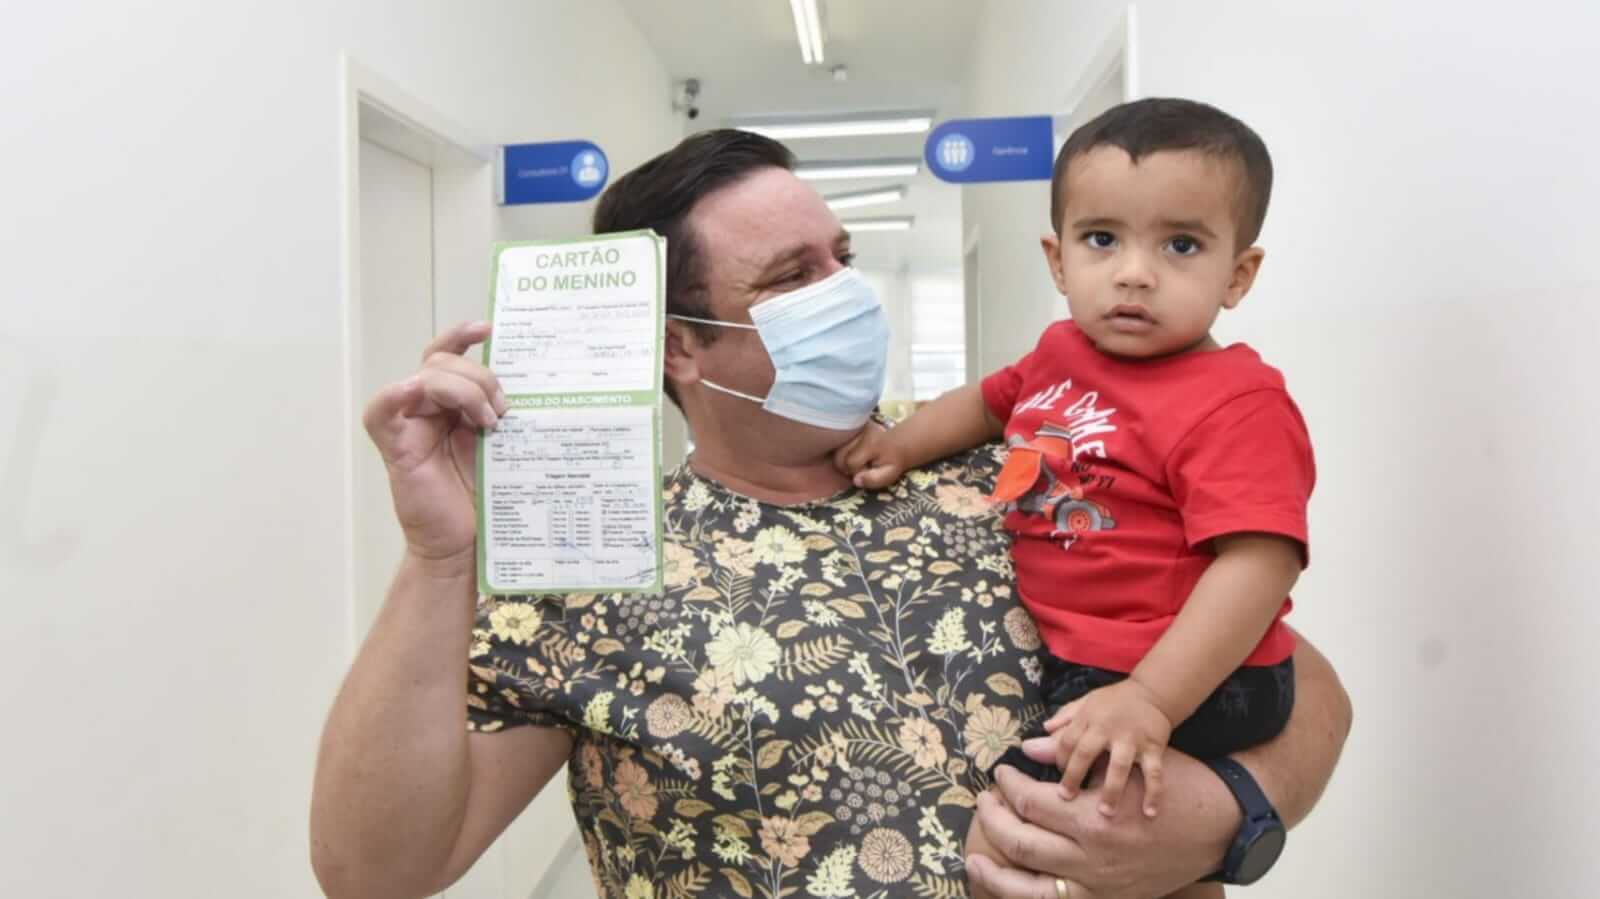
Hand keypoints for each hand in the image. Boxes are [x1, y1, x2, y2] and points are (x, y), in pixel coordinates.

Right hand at [362, 321, 505, 568]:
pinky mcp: (395, 445)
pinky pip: (383, 409)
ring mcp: (409, 424)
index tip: (490, 328)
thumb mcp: (504, 445)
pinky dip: (396, 393)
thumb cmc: (486, 498)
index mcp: (452, 403)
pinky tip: (411, 390)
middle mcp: (428, 407)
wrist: (468, 543)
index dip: (464, 334)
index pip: (449, 354)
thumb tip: (533, 379)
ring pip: (426, 377)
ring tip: (490, 422)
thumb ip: (503, 412)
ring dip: (463, 390)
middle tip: (503, 410)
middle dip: (479, 377)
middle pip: (443, 362)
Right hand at [831, 421, 908, 487]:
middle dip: (847, 466)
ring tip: (858, 460)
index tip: (867, 470)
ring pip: (836, 450)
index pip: (851, 462)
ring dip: (843, 459)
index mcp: (870, 443)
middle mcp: (859, 431)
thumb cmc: (895, 460)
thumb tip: (855, 480)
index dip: (857, 471)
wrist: (900, 442)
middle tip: (861, 466)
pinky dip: (842, 452)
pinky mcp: (850, 426)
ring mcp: (853, 427)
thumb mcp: (890, 474)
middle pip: (839, 456)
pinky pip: (837, 444)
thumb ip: (874, 479)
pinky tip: (853, 453)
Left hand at [964, 762, 1233, 898]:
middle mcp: (1093, 855)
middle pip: (1020, 843)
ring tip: (975, 860)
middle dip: (992, 822)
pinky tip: (1017, 886)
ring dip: (996, 876)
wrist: (1225, 824)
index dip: (1007, 786)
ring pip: (1031, 889)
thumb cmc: (1178, 784)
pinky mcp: (1113, 898)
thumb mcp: (1128, 763)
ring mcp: (1102, 883)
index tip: (1000, 775)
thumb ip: (1073, 756)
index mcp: (1094, 817)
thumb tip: (1030, 747)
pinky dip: (1034, 896)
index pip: (1029, 802)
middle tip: (984, 804)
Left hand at [1048, 680, 1171, 816]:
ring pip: (1119, 765)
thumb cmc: (1114, 702)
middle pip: (1085, 752)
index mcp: (1087, 718)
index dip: (1059, 761)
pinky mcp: (1154, 747)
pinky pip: (1154, 772)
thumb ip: (1062, 721)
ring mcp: (1131, 738)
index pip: (1066, 741)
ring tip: (1105, 814)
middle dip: (1074, 776)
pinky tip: (1149, 813)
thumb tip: (1034, 739)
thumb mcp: (1085, 704)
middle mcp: (1107, 728)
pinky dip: (1153, 792)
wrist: (1153, 693)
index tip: (1058, 780)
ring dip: (1111, 790)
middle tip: (1066, 799)